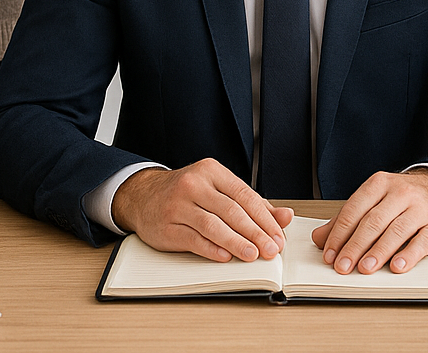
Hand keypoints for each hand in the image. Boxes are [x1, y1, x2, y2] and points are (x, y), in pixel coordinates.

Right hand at [112, 159, 292, 261]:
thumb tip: (285, 216)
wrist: (142, 196)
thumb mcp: (219, 189)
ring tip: (253, 255)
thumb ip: (253, 204)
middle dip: (256, 233)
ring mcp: (178, 205)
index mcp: (211, 170)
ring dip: (236, 243)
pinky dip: (212, 250)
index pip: (244, 195)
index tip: (279, 235)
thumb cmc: (188, 193)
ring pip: (213, 226)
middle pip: (232, 211)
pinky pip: (193, 240)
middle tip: (271, 249)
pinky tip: (226, 257)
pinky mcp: (167, 227)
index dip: (265, 217)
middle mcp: (193, 184)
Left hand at [311, 168, 427, 274]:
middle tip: (343, 266)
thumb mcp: (371, 203)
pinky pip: (422, 242)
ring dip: (378, 252)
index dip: (339, 234)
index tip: (329, 254)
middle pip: (373, 221)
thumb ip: (345, 221)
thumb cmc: (400, 202)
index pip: (354, 210)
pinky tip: (396, 266)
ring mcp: (421, 209)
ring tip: (365, 269)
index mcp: (379, 184)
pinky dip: (408, 255)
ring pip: (396, 231)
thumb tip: (319, 238)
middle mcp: (401, 193)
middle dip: (355, 246)